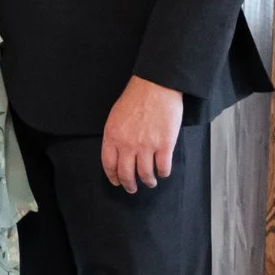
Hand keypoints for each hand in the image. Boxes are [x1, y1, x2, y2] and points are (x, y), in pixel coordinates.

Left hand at [101, 76, 184, 192]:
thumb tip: (117, 152)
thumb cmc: (136, 97)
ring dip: (148, 181)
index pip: (109, 165)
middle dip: (129, 185)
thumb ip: (115, 135)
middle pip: (126, 174)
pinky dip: (163, 173)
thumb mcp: (115, 116)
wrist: (156, 86)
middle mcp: (127, 145)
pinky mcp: (165, 145)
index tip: (117, 182)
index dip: (113, 177)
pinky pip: (163, 168)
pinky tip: (163, 172)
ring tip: (150, 182)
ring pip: (145, 174)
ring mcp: (147, 146)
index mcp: (112, 136)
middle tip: (132, 188)